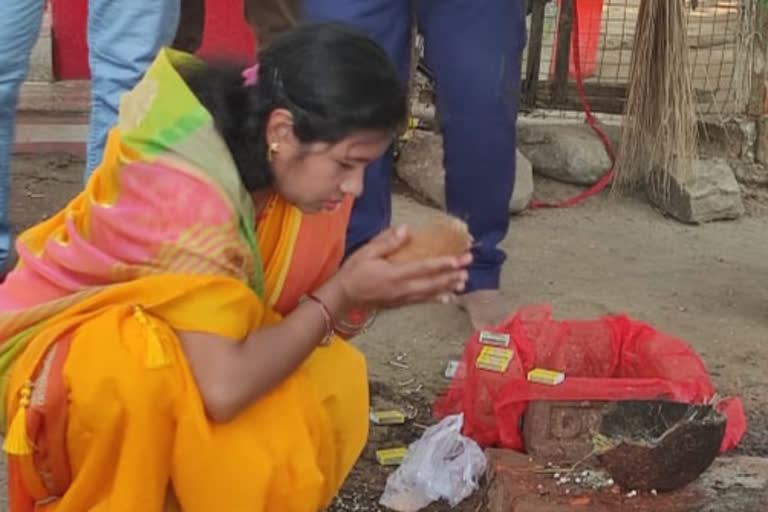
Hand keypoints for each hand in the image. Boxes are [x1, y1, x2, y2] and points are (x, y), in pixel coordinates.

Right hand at [317, 226, 471, 315]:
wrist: (342, 298)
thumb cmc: (352, 274)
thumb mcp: (365, 253)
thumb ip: (386, 242)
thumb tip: (405, 230)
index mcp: (394, 274)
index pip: (423, 268)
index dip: (442, 264)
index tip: (457, 259)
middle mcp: (402, 288)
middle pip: (432, 282)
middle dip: (452, 274)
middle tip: (468, 266)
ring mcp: (402, 298)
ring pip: (430, 293)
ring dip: (448, 287)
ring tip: (463, 281)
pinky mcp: (400, 303)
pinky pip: (421, 301)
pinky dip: (435, 298)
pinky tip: (446, 297)